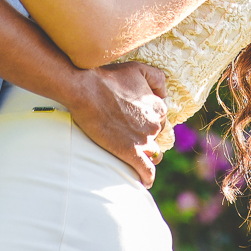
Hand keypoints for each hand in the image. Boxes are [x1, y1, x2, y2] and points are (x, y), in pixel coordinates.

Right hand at [66, 62, 167, 187]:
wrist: (85, 90)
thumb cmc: (109, 78)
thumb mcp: (139, 69)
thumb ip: (158, 79)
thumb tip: (164, 94)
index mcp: (158, 106)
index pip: (160, 118)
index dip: (148, 118)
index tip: (136, 119)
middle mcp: (155, 124)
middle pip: (156, 135)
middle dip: (146, 135)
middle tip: (129, 132)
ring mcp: (144, 140)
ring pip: (153, 152)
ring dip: (148, 154)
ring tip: (137, 155)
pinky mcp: (130, 152)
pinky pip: (146, 170)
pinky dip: (147, 176)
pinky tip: (145, 181)